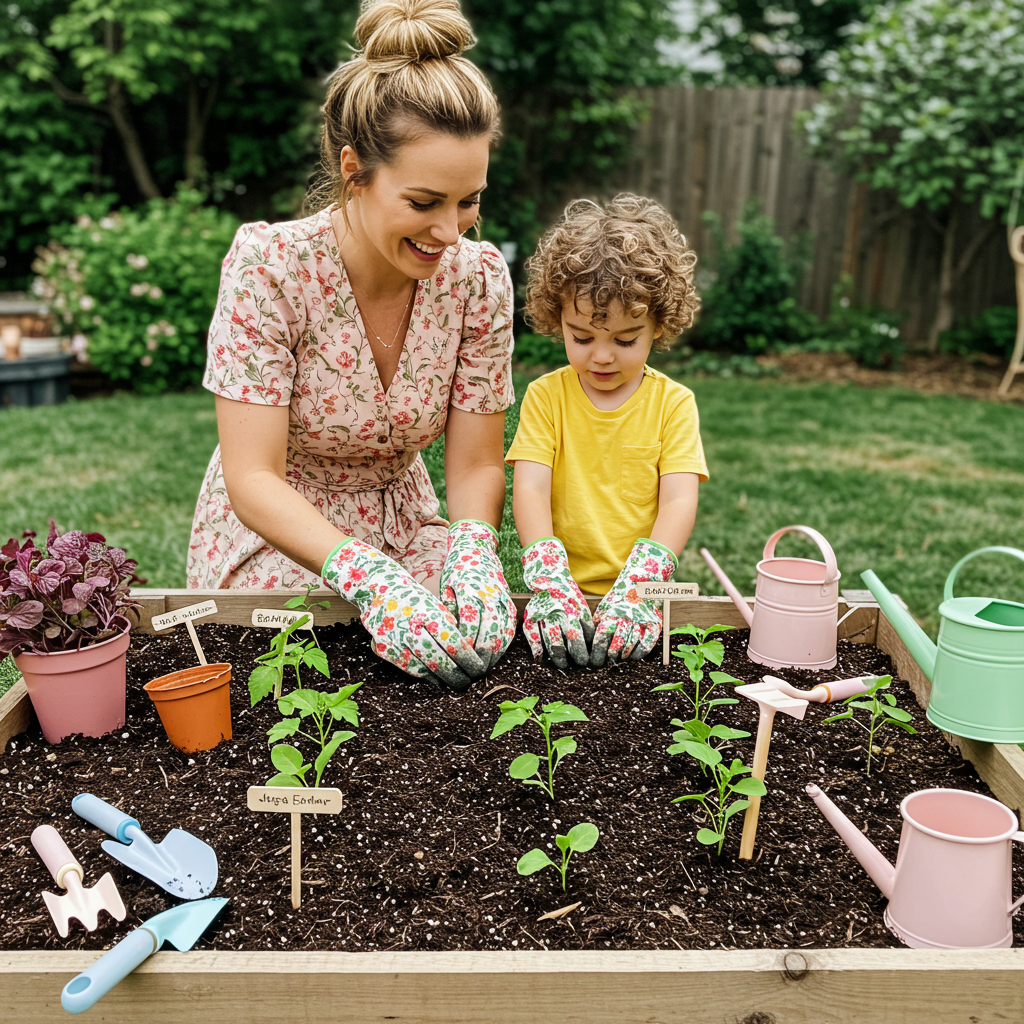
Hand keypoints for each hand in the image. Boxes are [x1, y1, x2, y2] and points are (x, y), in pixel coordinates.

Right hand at [322, 538, 484, 690]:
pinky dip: (427, 676)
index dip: (468, 660)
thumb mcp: (437, 605)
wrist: (378, 589)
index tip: (479, 668)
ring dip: (443, 679)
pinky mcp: (384, 649)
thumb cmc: (416, 598)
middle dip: (458, 675)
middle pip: (438, 660)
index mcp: (428, 612)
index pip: (453, 643)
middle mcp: (410, 626)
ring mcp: (394, 639)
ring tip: (458, 683)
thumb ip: (452, 627)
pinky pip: (409, 669)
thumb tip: (472, 653)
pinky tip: (439, 680)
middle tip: (471, 681)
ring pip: (423, 668)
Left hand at [440, 520, 516, 670]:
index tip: (457, 661)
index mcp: (470, 592)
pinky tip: (493, 656)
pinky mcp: (509, 603)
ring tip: (482, 669)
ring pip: (503, 633)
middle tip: (470, 673)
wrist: (477, 548)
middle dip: (481, 657)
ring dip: (493, 654)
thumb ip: (448, 612)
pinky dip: (503, 645)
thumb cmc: (456, 570)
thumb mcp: (446, 587)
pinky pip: (510, 629)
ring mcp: (502, 600)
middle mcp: (490, 596)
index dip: (465, 647)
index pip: (470, 627)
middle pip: (490, 633)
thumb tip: (448, 640)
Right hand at [521, 537, 593, 668]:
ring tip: (561, 665)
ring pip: (549, 643)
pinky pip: (532, 638)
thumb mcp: (582, 608)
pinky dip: (537, 650)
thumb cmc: (569, 597)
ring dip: (556, 658)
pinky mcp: (530, 618)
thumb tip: (594, 647)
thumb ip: (587, 626)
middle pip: (563, 644)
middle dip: (569, 659)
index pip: (578, 639)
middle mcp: (557, 615)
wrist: (549, 579)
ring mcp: (542, 617)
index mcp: (572, 613)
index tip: (586, 663)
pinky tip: (541, 659)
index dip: (582, 654)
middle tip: (573, 666)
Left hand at [589, 539, 676, 667]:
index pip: (602, 636)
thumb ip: (596, 624)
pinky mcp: (654, 624)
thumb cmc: (617, 600)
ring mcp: (641, 621)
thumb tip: (584, 643)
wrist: (640, 582)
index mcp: (611, 613)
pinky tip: (633, 656)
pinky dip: (639, 653)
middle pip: (616, 643)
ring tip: (618, 658)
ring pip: (631, 645)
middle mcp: (627, 618)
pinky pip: (648, 644)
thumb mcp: (603, 608)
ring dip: (623, 655)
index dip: (597, 650)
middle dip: (609, 656)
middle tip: (606, 661)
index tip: (594, 659)